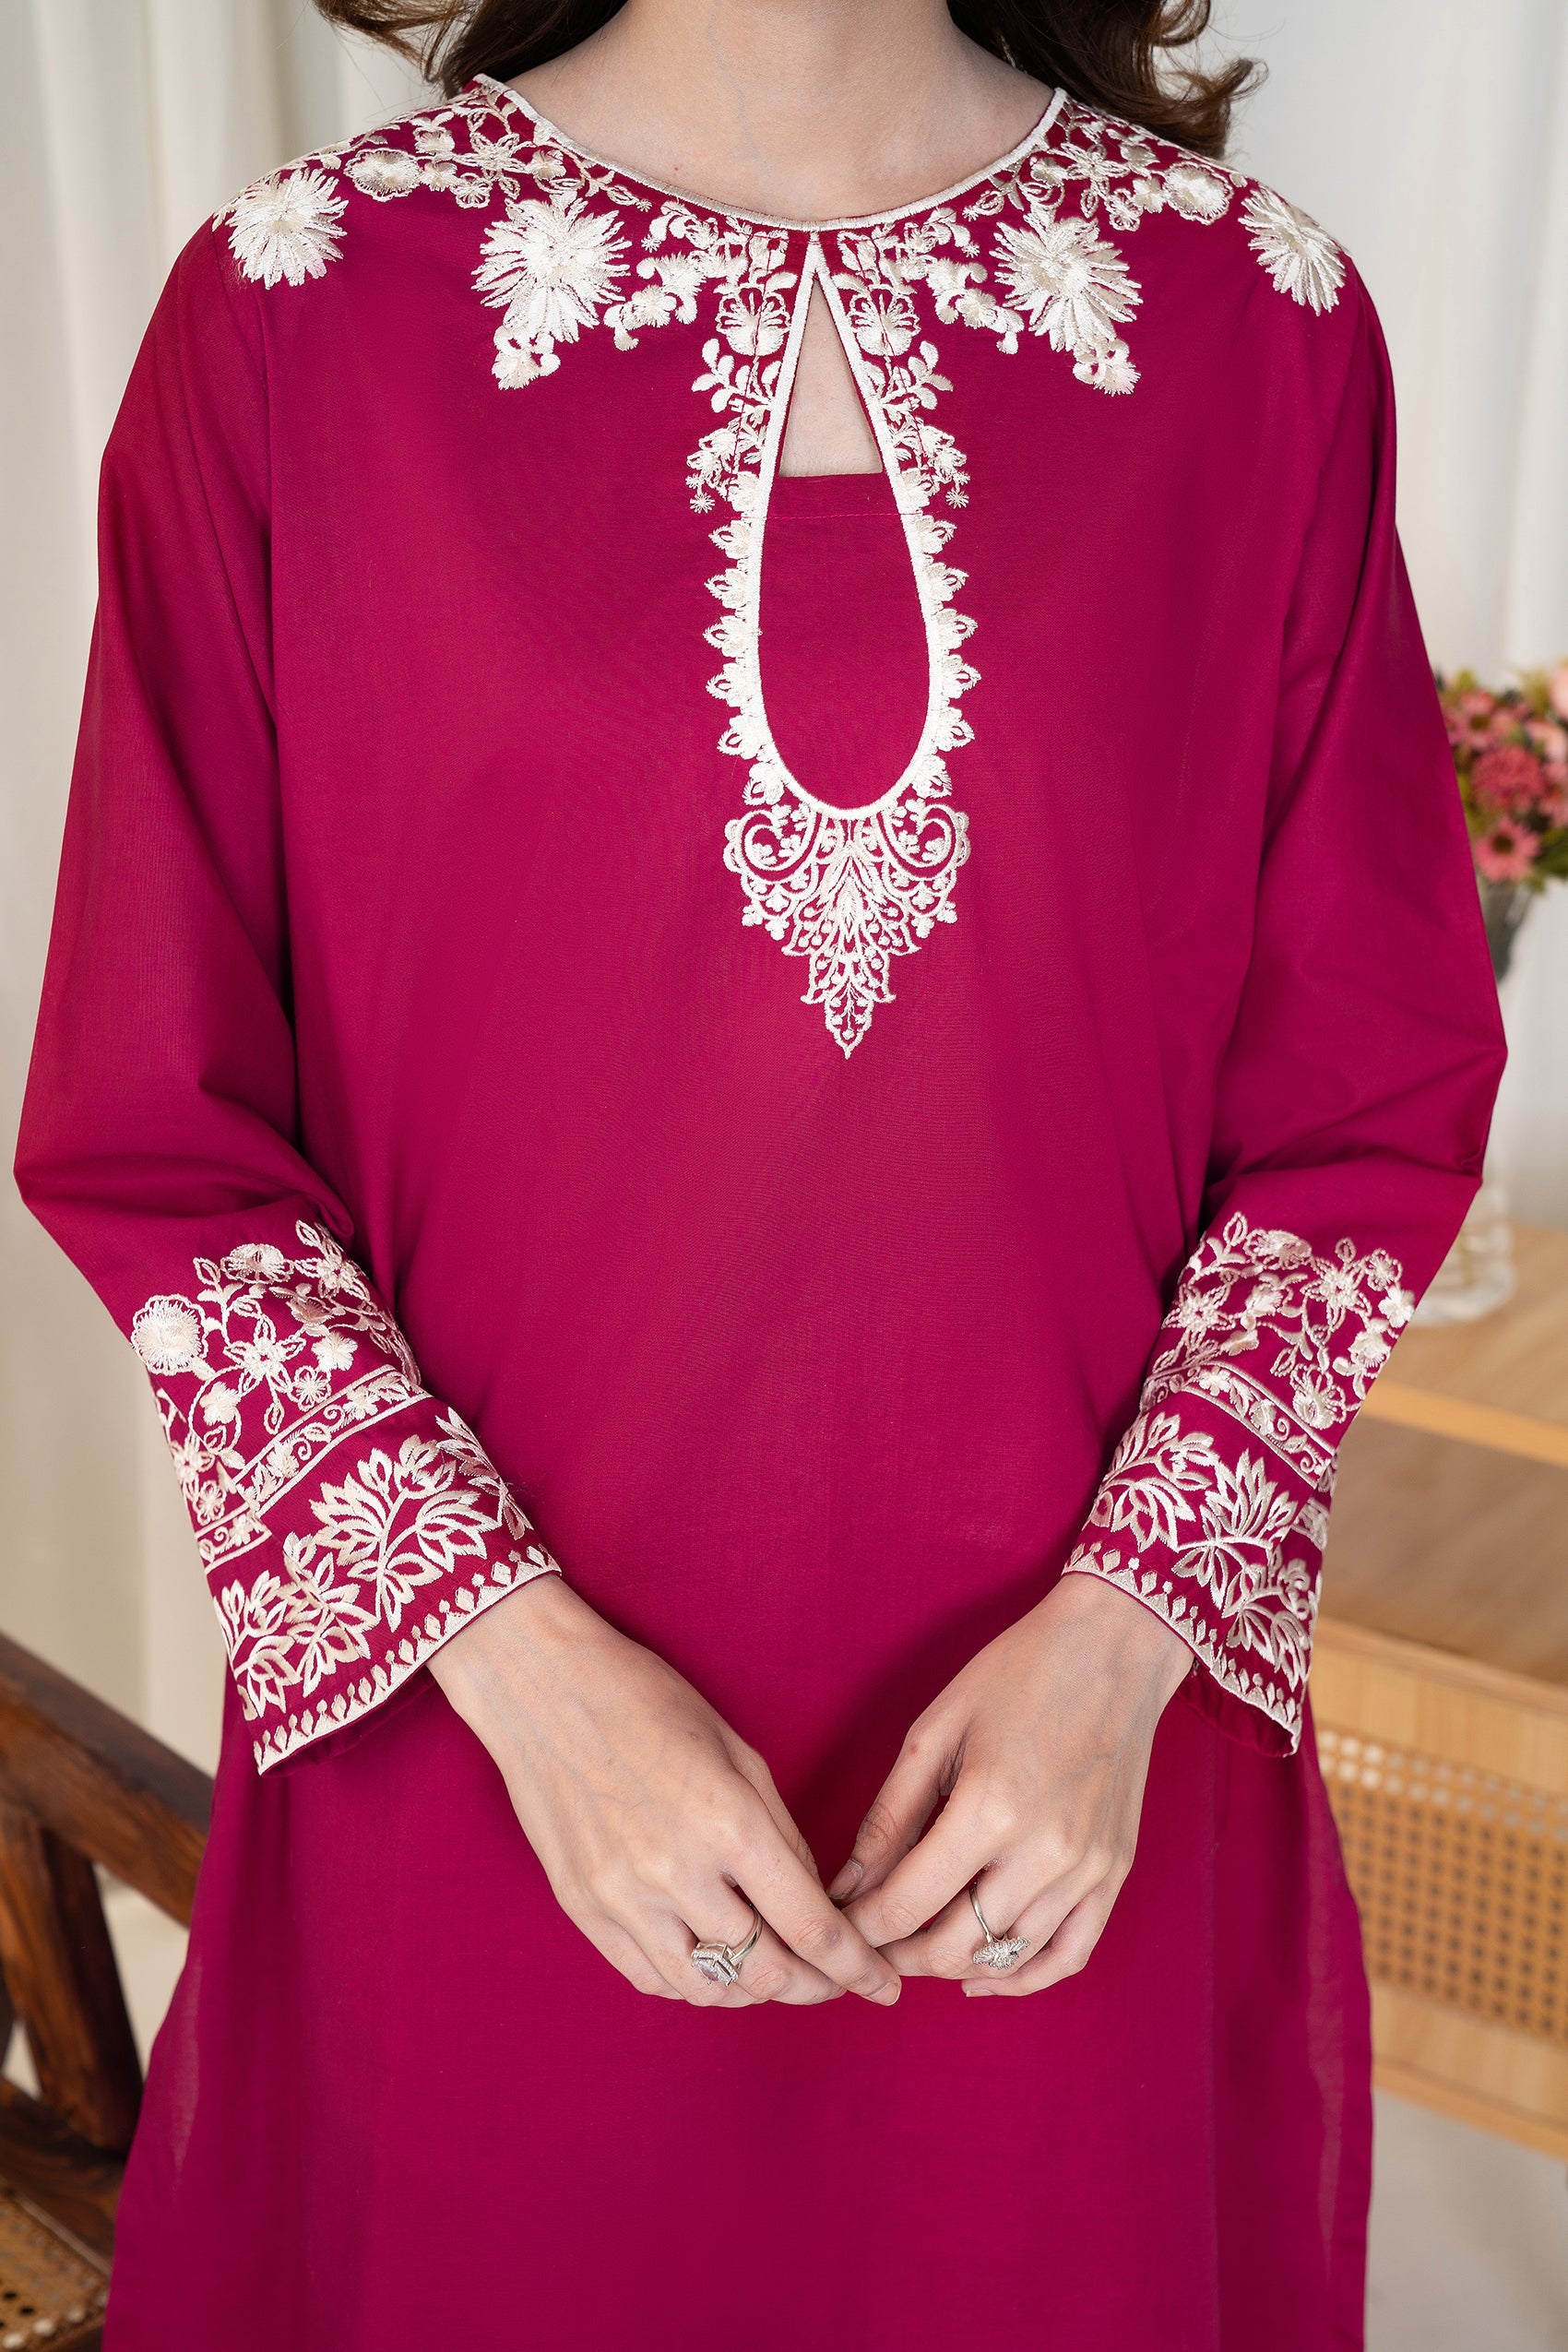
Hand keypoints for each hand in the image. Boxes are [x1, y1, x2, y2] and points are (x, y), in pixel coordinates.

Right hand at [429, 1576, 900, 2010]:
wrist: (542, 1685)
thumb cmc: (647, 1699)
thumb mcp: (738, 1752)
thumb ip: (779, 1834)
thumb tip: (811, 1902)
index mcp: (729, 1822)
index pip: (812, 1928)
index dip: (857, 1969)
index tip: (883, 1987)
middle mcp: (676, 1872)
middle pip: (765, 1971)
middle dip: (813, 1987)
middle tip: (833, 1982)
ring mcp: (622, 1898)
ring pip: (708, 1990)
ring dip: (752, 1992)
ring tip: (775, 1973)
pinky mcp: (583, 1910)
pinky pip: (650, 1978)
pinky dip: (692, 1983)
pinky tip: (713, 1963)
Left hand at [830, 1574, 1191, 1996]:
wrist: (1113, 1649)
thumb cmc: (1017, 1675)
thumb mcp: (935, 1731)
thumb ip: (889, 1816)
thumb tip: (847, 1886)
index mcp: (987, 1810)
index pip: (906, 1904)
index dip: (860, 1928)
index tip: (835, 1927)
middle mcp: (1042, 1853)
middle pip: (954, 1946)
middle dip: (899, 1955)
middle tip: (869, 1941)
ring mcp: (1086, 1870)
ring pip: (1006, 1958)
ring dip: (952, 1965)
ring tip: (915, 1948)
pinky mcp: (1114, 1873)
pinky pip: (1068, 1955)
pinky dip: (1023, 1978)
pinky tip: (982, 1974)